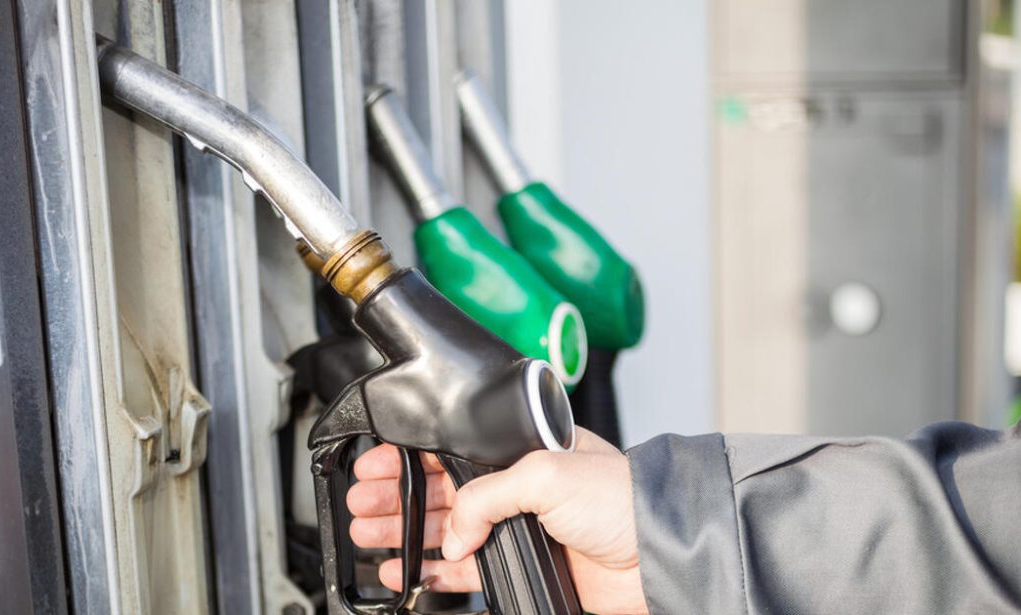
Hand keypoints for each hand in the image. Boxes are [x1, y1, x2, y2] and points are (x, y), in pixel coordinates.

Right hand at [347, 428, 648, 614]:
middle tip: (362, 504)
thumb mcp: (547, 474)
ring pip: (447, 529)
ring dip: (406, 531)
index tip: (375, 466)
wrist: (657, 555)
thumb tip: (454, 530)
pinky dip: (433, 569)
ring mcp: (520, 527)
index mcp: (523, 447)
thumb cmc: (623, 498)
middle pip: (441, 489)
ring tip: (370, 534)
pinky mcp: (524, 564)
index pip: (454, 448)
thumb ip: (487, 496)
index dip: (410, 456)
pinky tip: (407, 569)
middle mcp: (519, 485)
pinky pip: (466, 568)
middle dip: (397, 495)